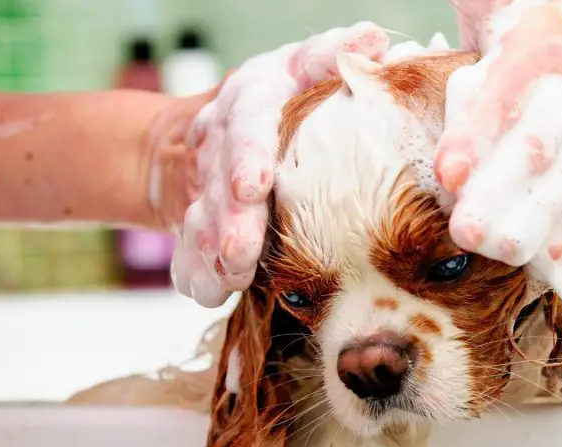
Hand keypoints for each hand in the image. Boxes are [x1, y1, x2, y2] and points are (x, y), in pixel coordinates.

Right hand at [149, 22, 391, 306]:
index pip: (247, 119)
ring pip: (203, 217)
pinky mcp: (196, 216)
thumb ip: (334, 54)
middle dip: (231, 217)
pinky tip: (209, 292)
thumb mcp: (307, 65)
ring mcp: (206, 178)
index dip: (249, 153)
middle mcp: (222, 136)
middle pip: (221, 179)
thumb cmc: (291, 95)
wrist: (220, 124)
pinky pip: (188, 247)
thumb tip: (373, 38)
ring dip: (216, 250)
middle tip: (242, 251)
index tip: (255, 186)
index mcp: (252, 96)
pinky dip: (196, 272)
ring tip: (233, 276)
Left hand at [436, 0, 561, 297]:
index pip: (503, 96)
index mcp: (537, 53)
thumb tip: (450, 175)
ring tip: (501, 251)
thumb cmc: (528, 58)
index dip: (475, 138)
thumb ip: (465, 110)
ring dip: (537, 223)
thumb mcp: (487, 59)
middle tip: (467, 232)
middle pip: (541, 146)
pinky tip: (550, 260)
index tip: (448, 177)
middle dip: (502, 194)